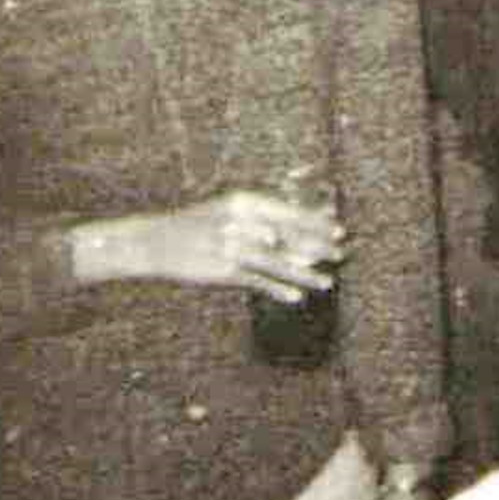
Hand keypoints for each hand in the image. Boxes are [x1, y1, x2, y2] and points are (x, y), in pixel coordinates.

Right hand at [98, 188, 344, 298]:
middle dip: (318, 247)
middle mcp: (242, 222)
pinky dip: (277, 289)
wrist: (157, 241)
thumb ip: (261, 220)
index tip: (339, 228)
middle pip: (289, 237)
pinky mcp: (222, 270)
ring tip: (327, 283)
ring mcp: (232, 247)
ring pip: (278, 263)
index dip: (316, 222)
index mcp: (245, 202)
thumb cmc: (200, 224)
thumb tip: (296, 232)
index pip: (289, 212)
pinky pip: (257, 281)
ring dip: (304, 274)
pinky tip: (296, 297)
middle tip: (341, 254)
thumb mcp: (229, 211)